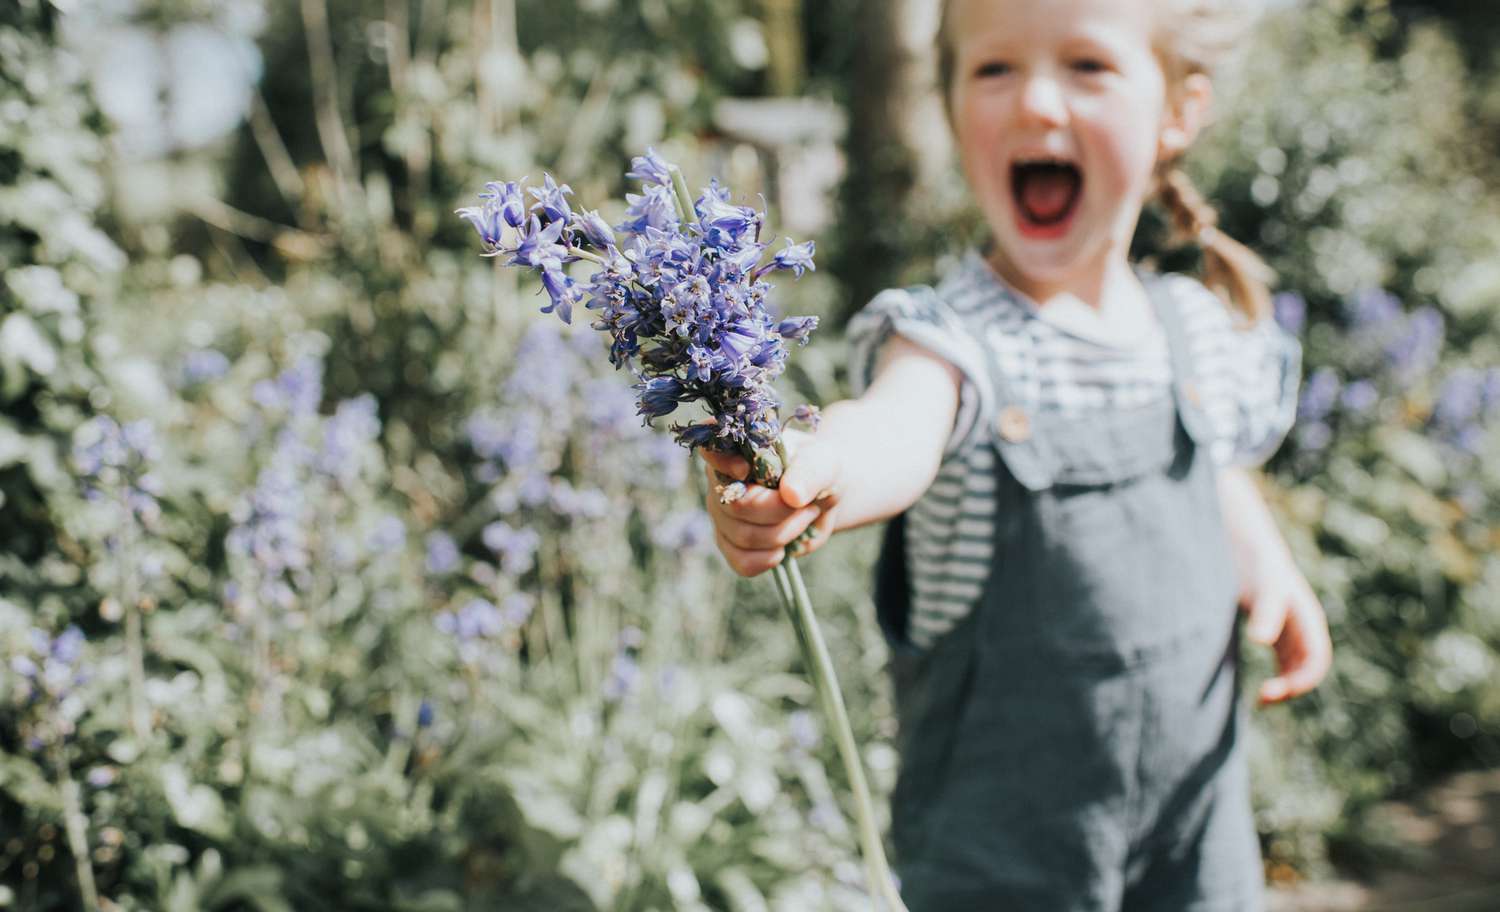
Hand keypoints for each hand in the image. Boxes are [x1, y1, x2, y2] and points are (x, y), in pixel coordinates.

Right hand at [699, 430, 841, 576]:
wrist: (823, 498)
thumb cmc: (819, 472)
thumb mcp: (823, 464)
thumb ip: (809, 473)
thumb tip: (790, 494)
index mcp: (738, 451)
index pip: (710, 450)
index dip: (722, 462)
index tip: (745, 469)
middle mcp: (722, 483)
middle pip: (737, 506)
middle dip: (780, 511)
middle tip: (809, 504)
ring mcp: (723, 516)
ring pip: (744, 536)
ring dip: (784, 533)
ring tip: (804, 517)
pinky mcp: (731, 545)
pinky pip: (742, 562)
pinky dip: (769, 559)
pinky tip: (784, 548)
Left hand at [1241, 548, 1332, 704]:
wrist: (1251, 547)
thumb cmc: (1261, 565)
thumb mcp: (1265, 586)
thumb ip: (1266, 610)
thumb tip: (1259, 640)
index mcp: (1308, 621)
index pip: (1316, 659)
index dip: (1302, 679)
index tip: (1275, 691)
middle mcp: (1304, 629)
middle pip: (1306, 667)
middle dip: (1290, 686)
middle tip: (1262, 699)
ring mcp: (1291, 631)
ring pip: (1295, 668)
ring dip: (1284, 686)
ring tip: (1260, 701)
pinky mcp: (1276, 630)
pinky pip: (1284, 662)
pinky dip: (1277, 677)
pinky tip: (1259, 690)